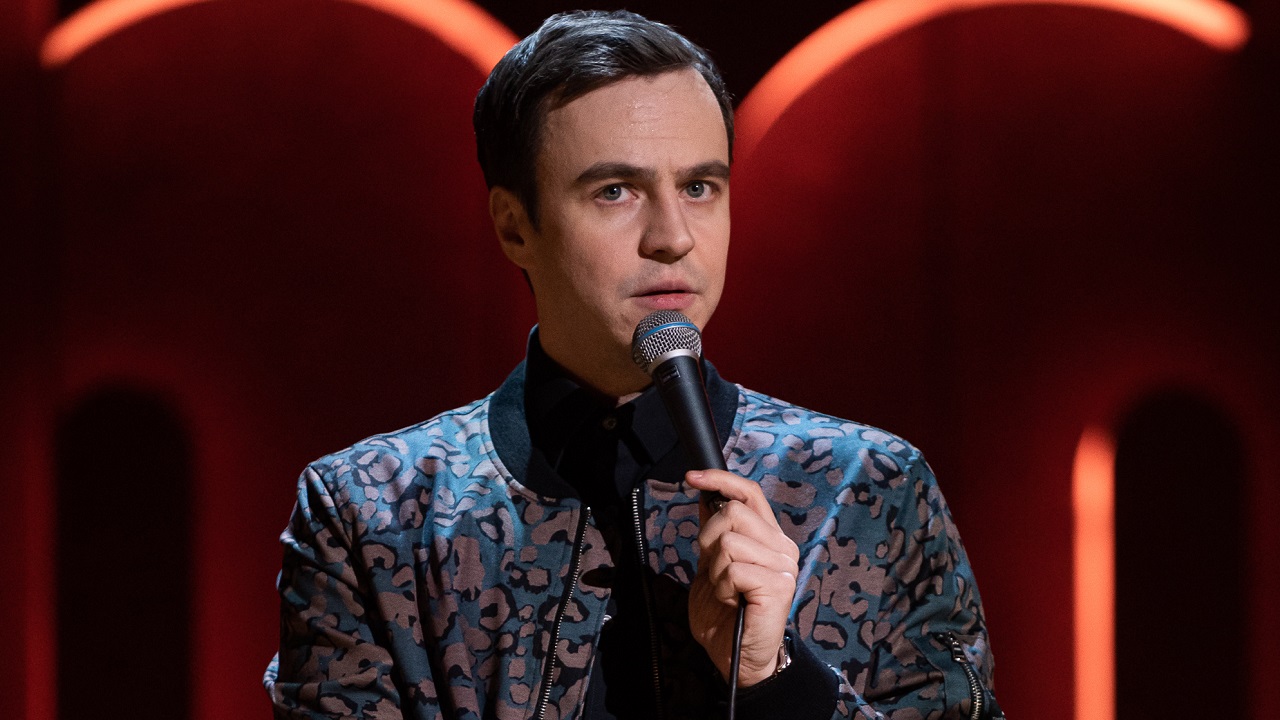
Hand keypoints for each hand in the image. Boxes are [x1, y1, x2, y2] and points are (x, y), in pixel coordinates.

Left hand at [685, 469, 799, 687]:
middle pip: (733, 512)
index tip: (691, 477)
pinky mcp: (779, 586)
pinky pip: (734, 569)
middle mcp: (781, 547)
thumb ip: (714, 531)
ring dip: (715, 569)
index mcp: (768, 537)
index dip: (720, 479)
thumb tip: (704, 493)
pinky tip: (732, 601)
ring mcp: (783, 566)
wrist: (734, 656)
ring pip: (729, 540)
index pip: (750, 493)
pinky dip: (722, 586)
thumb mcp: (712, 563)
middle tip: (715, 569)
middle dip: (708, 539)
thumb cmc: (725, 613)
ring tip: (726, 590)